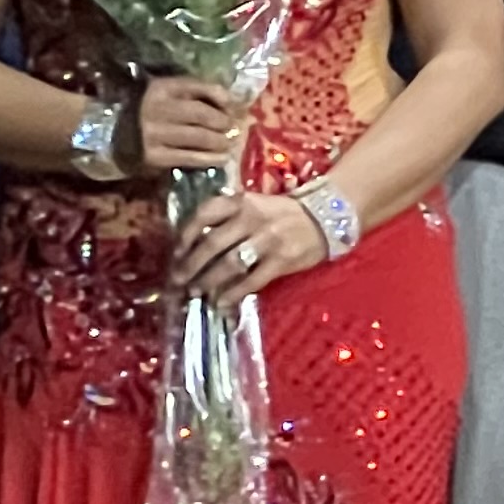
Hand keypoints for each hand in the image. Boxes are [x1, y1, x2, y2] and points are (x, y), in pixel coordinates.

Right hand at [133, 76, 244, 173]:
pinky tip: (222, 158)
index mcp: (162, 87)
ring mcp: (155, 134)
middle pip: (204, 114)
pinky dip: (212, 159)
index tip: (232, 107)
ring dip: (221, 141)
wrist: (108, 134)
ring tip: (227, 143)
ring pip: (201, 137)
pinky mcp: (154, 157)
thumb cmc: (147, 111)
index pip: (201, 87)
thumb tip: (236, 105)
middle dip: (224, 122)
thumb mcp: (167, 93)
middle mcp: (157, 108)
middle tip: (232, 128)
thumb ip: (198, 93)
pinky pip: (191, 158)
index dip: (223, 98)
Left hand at [167, 188, 324, 303]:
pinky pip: (251, 280)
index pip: (203, 215)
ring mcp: (268, 240)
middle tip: (179, 280)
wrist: (327, 217)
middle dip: (191, 265)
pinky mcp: (282, 260)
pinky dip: (233, 294)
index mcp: (241, 202)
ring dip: (209, 281)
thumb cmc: (283, 214)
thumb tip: (193, 246)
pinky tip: (222, 302)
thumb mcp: (254, 204)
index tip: (175, 253)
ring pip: (229, 264)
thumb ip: (227, 218)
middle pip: (212, 243)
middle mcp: (252, 218)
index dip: (185, 236)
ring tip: (197, 292)